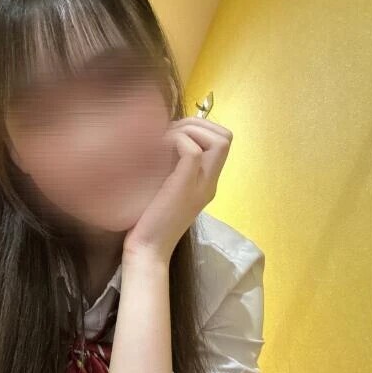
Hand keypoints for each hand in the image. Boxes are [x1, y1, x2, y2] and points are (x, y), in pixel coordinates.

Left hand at [123, 116, 232, 262]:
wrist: (146, 249)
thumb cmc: (148, 219)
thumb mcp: (163, 185)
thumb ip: (170, 164)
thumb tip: (163, 135)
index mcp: (206, 182)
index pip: (222, 141)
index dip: (200, 127)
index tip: (174, 133)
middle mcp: (209, 182)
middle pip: (225, 137)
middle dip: (197, 124)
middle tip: (170, 134)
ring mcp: (202, 186)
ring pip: (219, 141)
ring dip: (189, 131)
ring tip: (164, 142)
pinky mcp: (186, 188)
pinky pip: (192, 151)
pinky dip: (176, 141)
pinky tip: (157, 150)